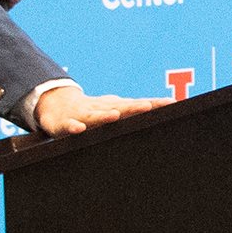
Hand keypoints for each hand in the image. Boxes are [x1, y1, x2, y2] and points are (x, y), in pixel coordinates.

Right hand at [30, 84, 156, 137]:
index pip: (138, 104)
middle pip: (120, 107)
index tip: (172, 103)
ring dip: (104, 116)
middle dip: (134, 107)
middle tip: (148, 106)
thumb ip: (134, 114)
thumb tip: (158, 112)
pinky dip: (74, 127)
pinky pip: (70, 125)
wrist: (59, 105)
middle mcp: (102, 108)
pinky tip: (79, 129)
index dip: (154, 104)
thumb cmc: (93, 111)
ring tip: (114, 115)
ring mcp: (84, 115)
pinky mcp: (66, 123)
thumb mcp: (115, 110)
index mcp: (115, 107)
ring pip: (95, 115)